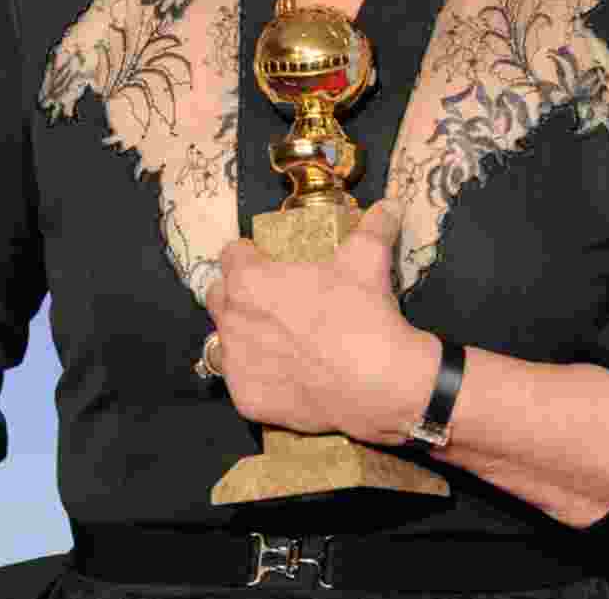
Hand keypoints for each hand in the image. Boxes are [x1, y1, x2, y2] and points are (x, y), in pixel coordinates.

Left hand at [203, 200, 437, 445]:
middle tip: (274, 297)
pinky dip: (259, 374)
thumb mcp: (368, 259)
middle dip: (239, 293)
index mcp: (249, 280)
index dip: (250, 254)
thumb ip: (373, 226)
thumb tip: (389, 206)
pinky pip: (242, 380)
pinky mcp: (247, 401)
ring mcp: (237, 365)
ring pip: (226, 340)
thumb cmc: (363, 313)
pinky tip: (286, 372)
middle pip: (219, 296)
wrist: (381, 384)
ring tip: (280, 336)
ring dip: (244, 333)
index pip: (231, 255)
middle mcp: (232, 321)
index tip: (268, 260)